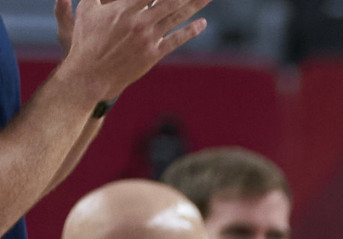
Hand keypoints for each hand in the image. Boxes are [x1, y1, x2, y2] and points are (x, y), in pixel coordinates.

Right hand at [55, 0, 211, 101]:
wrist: (91, 74)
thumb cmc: (85, 40)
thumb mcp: (86, 10)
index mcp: (123, 8)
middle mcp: (140, 22)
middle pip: (169, 0)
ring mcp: (149, 38)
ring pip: (177, 17)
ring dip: (195, 5)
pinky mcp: (154, 53)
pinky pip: (176, 40)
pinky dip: (191, 31)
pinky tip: (203, 23)